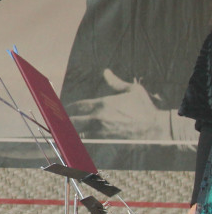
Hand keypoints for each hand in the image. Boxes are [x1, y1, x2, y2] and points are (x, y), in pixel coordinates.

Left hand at [67, 70, 193, 140]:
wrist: (157, 128)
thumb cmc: (146, 108)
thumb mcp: (133, 90)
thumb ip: (116, 82)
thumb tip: (106, 72)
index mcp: (103, 103)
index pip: (78, 105)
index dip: (68, 107)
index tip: (61, 108)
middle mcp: (99, 117)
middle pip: (73, 119)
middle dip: (64, 120)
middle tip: (56, 121)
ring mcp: (102, 131)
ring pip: (78, 132)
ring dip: (70, 131)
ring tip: (60, 131)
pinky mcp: (107, 141)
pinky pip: (89, 141)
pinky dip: (81, 141)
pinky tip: (75, 141)